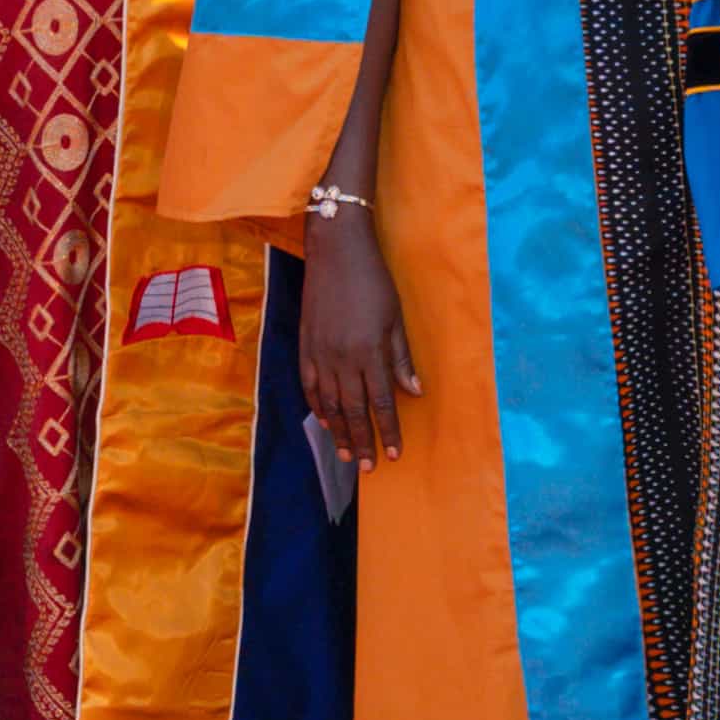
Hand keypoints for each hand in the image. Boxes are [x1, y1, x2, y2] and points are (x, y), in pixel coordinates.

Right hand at [296, 201, 416, 465]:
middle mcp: (344, 359)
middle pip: (354, 411)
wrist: (336, 252)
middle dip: (363, 441)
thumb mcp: (396, 318)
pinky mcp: (305, 346)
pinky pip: (309, 386)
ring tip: (347, 453)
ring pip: (329, 404)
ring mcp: (320, 354)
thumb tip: (414, 392)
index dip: (389, 431)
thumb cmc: (374, 281)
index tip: (394, 454)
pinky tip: (324, 422)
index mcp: (371, 352)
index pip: (382, 403)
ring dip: (339, 432)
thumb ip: (402, 358)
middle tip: (368, 467)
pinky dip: (317, 407)